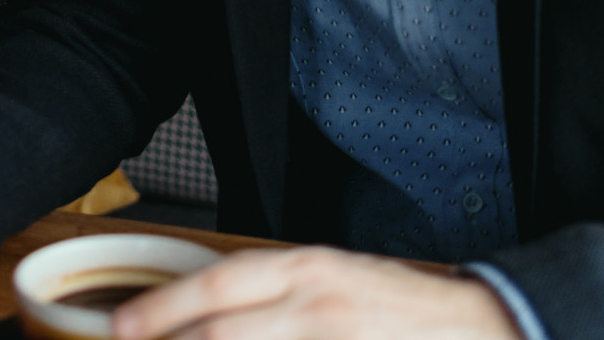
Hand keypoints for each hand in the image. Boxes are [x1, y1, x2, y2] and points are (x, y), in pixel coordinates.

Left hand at [109, 246, 523, 339]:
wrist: (480, 324)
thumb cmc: (394, 304)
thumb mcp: (328, 279)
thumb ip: (269, 295)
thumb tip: (199, 317)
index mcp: (307, 270)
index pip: (218, 284)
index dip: (164, 308)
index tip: (122, 327)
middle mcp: (318, 306)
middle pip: (224, 334)